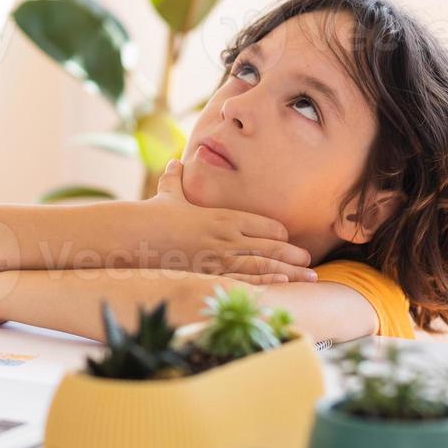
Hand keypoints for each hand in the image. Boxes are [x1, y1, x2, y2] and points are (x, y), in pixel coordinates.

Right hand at [126, 159, 315, 284]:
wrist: (138, 234)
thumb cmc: (154, 213)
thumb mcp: (169, 192)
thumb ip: (176, 178)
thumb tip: (175, 162)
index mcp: (222, 216)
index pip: (261, 224)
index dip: (276, 231)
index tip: (288, 237)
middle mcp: (227, 236)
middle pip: (269, 246)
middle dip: (292, 254)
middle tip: (310, 259)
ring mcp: (221, 257)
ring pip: (263, 265)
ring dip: (289, 271)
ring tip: (310, 276)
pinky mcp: (211, 274)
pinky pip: (245, 280)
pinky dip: (267, 283)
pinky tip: (283, 285)